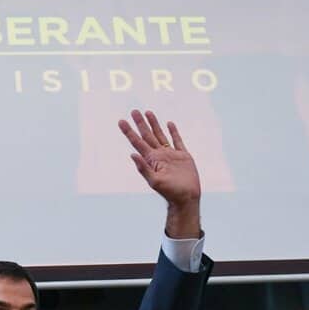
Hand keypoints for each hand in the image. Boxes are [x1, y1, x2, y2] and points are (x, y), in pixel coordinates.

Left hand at [118, 109, 201, 237]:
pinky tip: (169, 124)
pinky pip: (177, 140)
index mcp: (151, 160)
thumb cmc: (170, 192)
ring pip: (160, 135)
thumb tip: (132, 154)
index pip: (137, 142)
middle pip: (147, 135)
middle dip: (140, 123)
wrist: (187, 198)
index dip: (129, 132)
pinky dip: (173, 132)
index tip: (121, 121)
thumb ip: (144, 168)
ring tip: (148, 112)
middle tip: (133, 111)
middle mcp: (159, 155)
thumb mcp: (155, 181)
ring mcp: (170, 155)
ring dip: (154, 124)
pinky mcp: (182, 156)